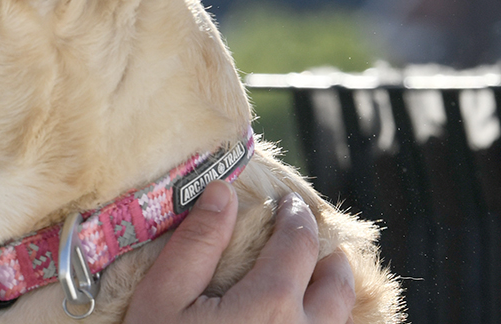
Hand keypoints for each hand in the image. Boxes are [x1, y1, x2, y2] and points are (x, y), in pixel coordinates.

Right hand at [125, 181, 355, 322]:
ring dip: (329, 296)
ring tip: (308, 286)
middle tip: (310, 247)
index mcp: (272, 303)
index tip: (287, 206)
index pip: (299, 242)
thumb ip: (196, 244)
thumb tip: (222, 191)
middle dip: (327, 258)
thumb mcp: (162, 301)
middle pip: (338, 284)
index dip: (295, 217)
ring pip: (339, 322)